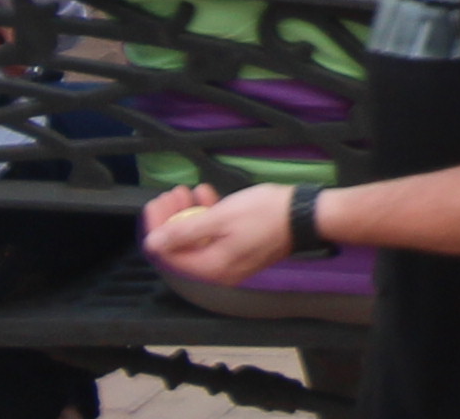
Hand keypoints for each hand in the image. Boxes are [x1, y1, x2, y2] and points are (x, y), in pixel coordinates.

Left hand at [145, 183, 299, 286]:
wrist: (307, 214)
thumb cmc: (264, 214)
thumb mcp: (222, 218)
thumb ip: (184, 232)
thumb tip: (151, 244)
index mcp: (211, 267)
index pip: (170, 254)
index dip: (158, 229)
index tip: (155, 204)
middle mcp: (219, 270)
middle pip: (184, 247)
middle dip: (173, 219)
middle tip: (170, 194)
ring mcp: (233, 259)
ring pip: (200, 239)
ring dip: (190, 214)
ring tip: (186, 190)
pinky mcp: (244, 247)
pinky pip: (217, 236)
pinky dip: (209, 217)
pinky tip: (206, 195)